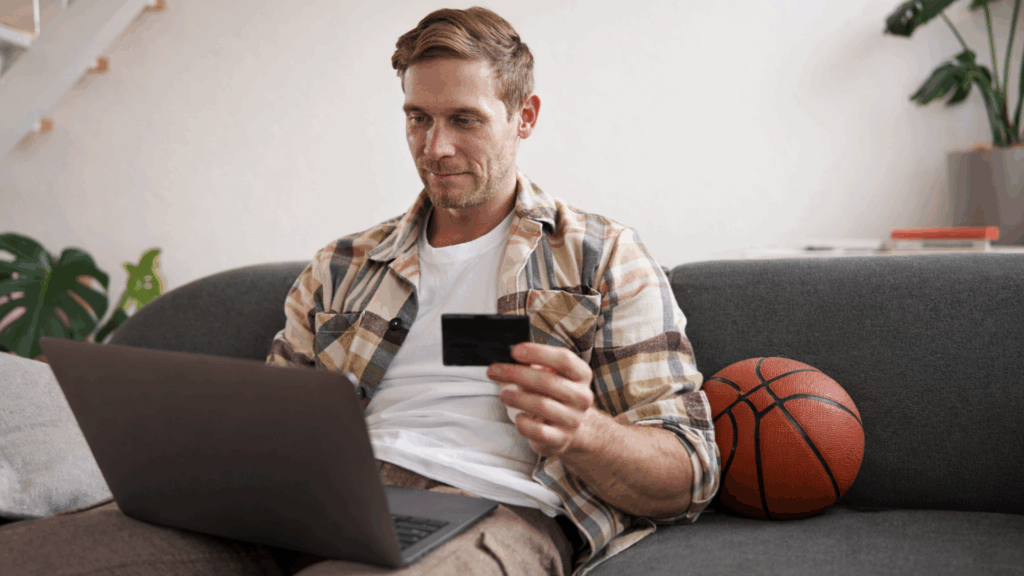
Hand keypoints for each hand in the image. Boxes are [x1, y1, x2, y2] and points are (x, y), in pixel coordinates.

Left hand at [486, 342, 595, 456]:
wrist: (574, 428)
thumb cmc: (555, 394)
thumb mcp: (553, 374)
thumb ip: (536, 365)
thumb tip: (507, 359)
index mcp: (581, 375)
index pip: (564, 359)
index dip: (538, 352)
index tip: (514, 351)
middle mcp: (581, 397)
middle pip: (548, 381)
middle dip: (516, 374)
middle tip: (494, 370)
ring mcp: (573, 420)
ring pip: (541, 405)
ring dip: (516, 397)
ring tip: (504, 395)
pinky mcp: (561, 439)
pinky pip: (537, 431)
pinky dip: (522, 422)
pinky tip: (518, 416)